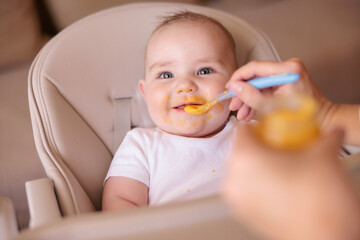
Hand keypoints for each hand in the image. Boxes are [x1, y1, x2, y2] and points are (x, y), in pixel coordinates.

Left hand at [222, 124, 359, 239]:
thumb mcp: (324, 159)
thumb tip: (333, 131)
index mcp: (245, 158)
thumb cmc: (320, 201)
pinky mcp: (244, 216)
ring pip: (243, 172)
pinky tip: (282, 186)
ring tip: (285, 168)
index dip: (260, 126)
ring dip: (260, 167)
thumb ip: (326, 138)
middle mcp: (233, 179)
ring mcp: (237, 201)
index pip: (243, 130)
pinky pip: (247, 191)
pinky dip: (259, 185)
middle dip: (261, 148)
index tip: (273, 128)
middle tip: (282, 148)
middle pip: (241, 152)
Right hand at [226, 58, 331, 121]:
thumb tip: (234, 87)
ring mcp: (287, 74)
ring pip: (259, 84)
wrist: (322, 121)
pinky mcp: (285, 81)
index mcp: (288, 69)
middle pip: (256, 76)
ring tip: (241, 114)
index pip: (255, 67)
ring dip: (248, 99)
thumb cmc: (303, 117)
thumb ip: (251, 96)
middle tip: (233, 104)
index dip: (238, 77)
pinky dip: (257, 100)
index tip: (229, 87)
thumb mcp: (271, 107)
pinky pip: (265, 89)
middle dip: (243, 92)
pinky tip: (249, 112)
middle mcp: (288, 67)